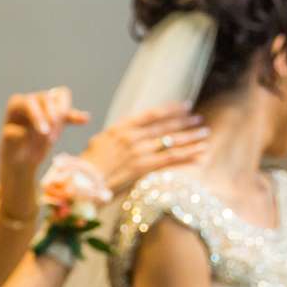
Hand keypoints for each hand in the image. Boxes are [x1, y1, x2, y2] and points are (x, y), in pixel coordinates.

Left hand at [0, 88, 89, 186]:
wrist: (21, 160)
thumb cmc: (12, 152)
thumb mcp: (9, 148)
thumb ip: (12, 139)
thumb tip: (20, 132)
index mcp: (17, 104)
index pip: (30, 102)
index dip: (39, 115)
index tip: (44, 132)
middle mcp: (32, 101)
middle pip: (47, 98)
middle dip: (52, 117)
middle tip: (50, 139)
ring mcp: (46, 107)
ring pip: (61, 96)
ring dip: (63, 114)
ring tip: (55, 136)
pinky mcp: (58, 116)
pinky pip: (70, 113)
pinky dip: (77, 116)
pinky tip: (85, 119)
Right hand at [81, 104, 207, 194]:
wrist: (81, 182)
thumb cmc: (87, 165)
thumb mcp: (99, 142)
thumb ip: (117, 135)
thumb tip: (126, 132)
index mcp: (121, 127)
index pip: (151, 114)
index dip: (170, 109)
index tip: (185, 105)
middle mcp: (132, 136)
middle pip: (165, 127)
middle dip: (185, 122)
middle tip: (199, 119)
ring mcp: (138, 151)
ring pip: (171, 142)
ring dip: (191, 137)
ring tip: (205, 134)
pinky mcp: (143, 167)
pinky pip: (170, 160)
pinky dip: (187, 156)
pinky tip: (201, 154)